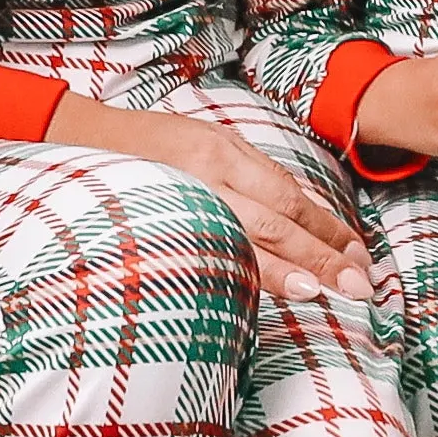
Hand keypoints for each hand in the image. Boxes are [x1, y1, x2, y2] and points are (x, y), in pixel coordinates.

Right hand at [45, 95, 362, 295]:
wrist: (77, 145)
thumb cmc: (150, 148)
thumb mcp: (206, 146)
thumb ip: (251, 179)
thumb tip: (302, 219)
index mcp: (221, 153)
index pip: (288, 196)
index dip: (328, 227)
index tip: (358, 254)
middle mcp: (206, 175)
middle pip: (277, 221)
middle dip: (324, 254)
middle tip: (360, 285)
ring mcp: (180, 199)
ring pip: (246, 239)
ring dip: (291, 269)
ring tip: (327, 291)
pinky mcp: (156, 221)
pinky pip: (207, 252)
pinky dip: (242, 274)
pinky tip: (266, 291)